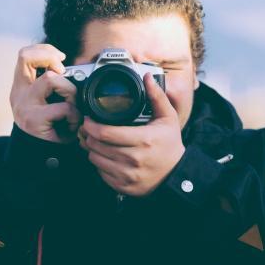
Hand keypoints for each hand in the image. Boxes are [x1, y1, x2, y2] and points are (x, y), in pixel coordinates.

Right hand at [9, 44, 81, 142]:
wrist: (40, 160)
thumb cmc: (51, 129)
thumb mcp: (48, 103)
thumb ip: (53, 86)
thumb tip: (69, 69)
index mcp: (22, 86)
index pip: (24, 54)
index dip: (44, 50)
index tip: (60, 59)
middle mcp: (19, 93)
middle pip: (27, 57)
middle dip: (52, 60)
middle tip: (64, 75)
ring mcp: (25, 106)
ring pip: (51, 79)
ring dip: (70, 91)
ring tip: (71, 107)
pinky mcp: (34, 120)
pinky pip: (63, 107)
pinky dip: (74, 115)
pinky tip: (71, 125)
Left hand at [78, 72, 185, 195]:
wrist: (176, 174)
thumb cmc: (170, 145)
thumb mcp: (168, 118)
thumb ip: (157, 97)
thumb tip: (147, 77)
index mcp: (144, 140)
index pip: (106, 133)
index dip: (91, 125)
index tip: (88, 119)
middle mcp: (134, 159)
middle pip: (97, 146)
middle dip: (88, 136)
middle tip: (89, 129)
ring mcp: (128, 175)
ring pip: (96, 159)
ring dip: (92, 149)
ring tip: (96, 141)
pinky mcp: (123, 186)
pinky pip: (101, 173)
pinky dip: (99, 163)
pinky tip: (105, 156)